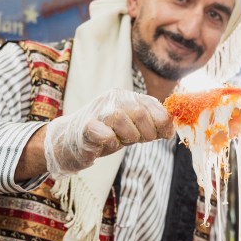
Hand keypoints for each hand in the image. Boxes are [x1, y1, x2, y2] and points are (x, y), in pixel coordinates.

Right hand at [43, 89, 172, 175]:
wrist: (69, 142)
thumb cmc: (106, 134)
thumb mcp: (132, 127)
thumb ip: (150, 124)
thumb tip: (171, 128)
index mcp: (127, 96)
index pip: (153, 104)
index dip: (163, 122)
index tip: (165, 135)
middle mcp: (112, 98)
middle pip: (139, 112)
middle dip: (147, 132)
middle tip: (140, 140)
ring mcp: (97, 111)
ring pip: (121, 118)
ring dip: (128, 137)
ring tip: (121, 141)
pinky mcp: (85, 128)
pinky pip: (104, 133)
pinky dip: (111, 141)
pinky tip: (107, 143)